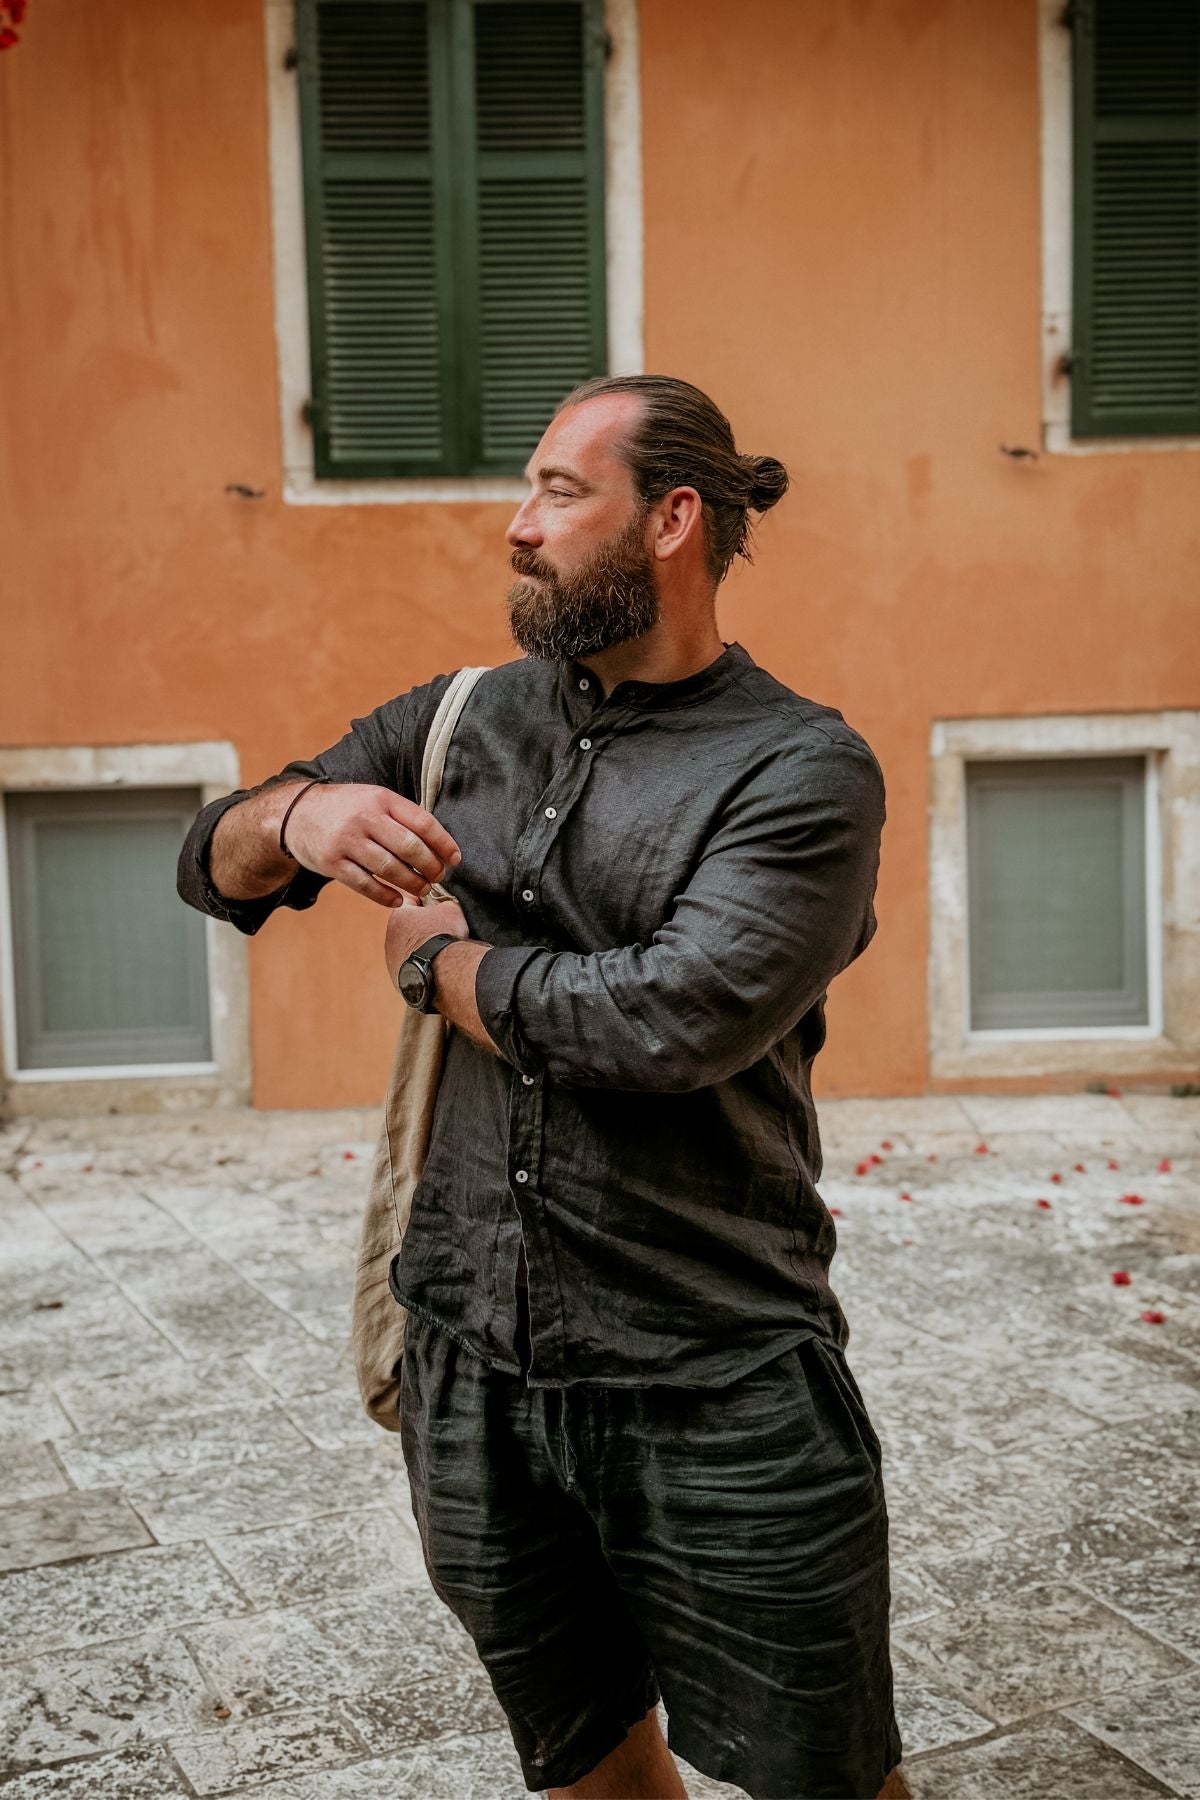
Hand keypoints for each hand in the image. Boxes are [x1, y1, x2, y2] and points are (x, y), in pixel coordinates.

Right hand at [283, 783, 461, 906]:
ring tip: (423, 888)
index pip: (422, 823)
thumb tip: (439, 845)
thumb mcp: (373, 798)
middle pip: (410, 848)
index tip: (455, 859)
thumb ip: (402, 816)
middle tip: (438, 876)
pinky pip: (365, 885)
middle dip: (431, 867)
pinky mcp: (332, 863)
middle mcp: (364, 818)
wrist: (296, 813)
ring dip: (412, 883)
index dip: (444, 844)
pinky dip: (386, 896)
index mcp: (381, 798)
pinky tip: (398, 900)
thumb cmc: (346, 808)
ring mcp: (347, 841)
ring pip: (390, 868)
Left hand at [384, 895, 469, 990]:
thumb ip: (445, 903)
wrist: (442, 970)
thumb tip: (446, 905)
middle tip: (440, 930)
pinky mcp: (397, 977)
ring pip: (407, 948)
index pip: (411, 901)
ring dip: (419, 948)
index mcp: (399, 915)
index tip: (437, 907)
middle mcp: (390, 936)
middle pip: (407, 926)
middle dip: (421, 927)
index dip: (426, 902)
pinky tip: (433, 966)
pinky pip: (410, 967)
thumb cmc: (444, 937)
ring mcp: (392, 959)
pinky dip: (420, 965)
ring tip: (438, 951)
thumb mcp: (451, 909)